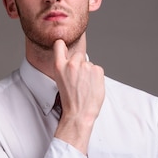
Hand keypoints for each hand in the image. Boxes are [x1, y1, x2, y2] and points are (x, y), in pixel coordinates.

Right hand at [52, 39, 104, 153]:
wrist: (79, 113)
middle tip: (78, 79)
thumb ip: (65, 67)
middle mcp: (72, 64)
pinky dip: (96, 77)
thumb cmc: (70, 100)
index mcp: (59, 66)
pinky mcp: (97, 70)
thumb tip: (75, 59)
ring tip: (85, 86)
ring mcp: (85, 66)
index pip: (59, 44)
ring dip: (88, 72)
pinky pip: (97, 69)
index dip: (63, 46)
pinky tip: (91, 86)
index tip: (64, 48)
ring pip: (89, 64)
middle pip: (78, 54)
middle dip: (79, 63)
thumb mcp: (60, 80)